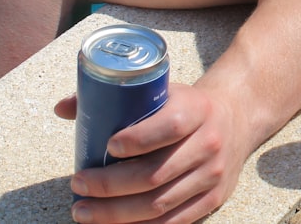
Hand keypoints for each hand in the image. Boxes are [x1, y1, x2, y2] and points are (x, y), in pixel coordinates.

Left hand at [55, 83, 247, 223]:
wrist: (237, 118)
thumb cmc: (188, 106)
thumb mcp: (163, 91)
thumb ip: (115, 98)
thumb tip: (63, 108)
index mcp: (198, 109)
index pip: (170, 126)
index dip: (137, 139)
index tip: (106, 145)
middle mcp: (209, 142)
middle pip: (156, 173)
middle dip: (110, 185)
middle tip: (79, 185)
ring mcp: (213, 174)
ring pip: (159, 203)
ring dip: (116, 213)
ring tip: (83, 211)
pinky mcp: (214, 198)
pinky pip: (174, 221)